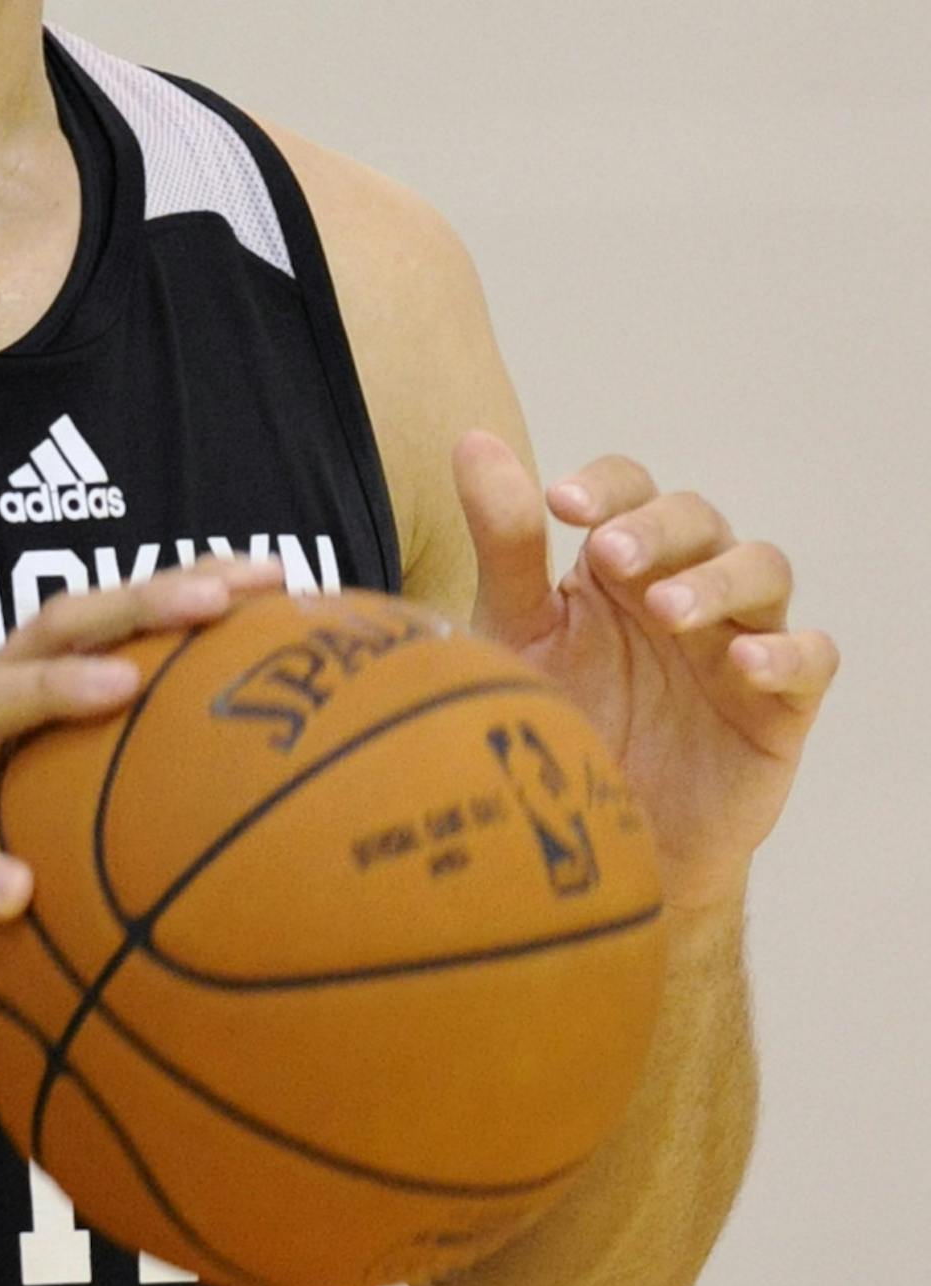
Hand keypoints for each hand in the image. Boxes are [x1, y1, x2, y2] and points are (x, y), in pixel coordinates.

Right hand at [0, 557, 287, 1035]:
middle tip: (213, 601)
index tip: (273, 575)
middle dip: (133, 603)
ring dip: (50, 689)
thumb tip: (259, 813)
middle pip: (49, 631)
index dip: (182, 588)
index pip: (106, 623)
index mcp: (19, 704)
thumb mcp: (46, 823)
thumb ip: (118, 798)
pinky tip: (17, 891)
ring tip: (119, 687)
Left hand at [455, 431, 838, 915]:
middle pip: (698, 519)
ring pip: (764, 569)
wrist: (590, 845)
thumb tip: (473, 440)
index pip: (631, 490)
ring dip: (719, 577)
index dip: (607, 485)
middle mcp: (683, 586)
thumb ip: (504, 543)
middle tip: (610, 557)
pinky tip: (742, 664)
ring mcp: (737, 639)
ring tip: (666, 608)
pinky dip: (786, 652)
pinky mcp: (779, 705)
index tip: (561, 504)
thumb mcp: (517, 634)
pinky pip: (812, 658)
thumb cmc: (555, 723)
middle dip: (656, 528)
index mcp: (619, 565)